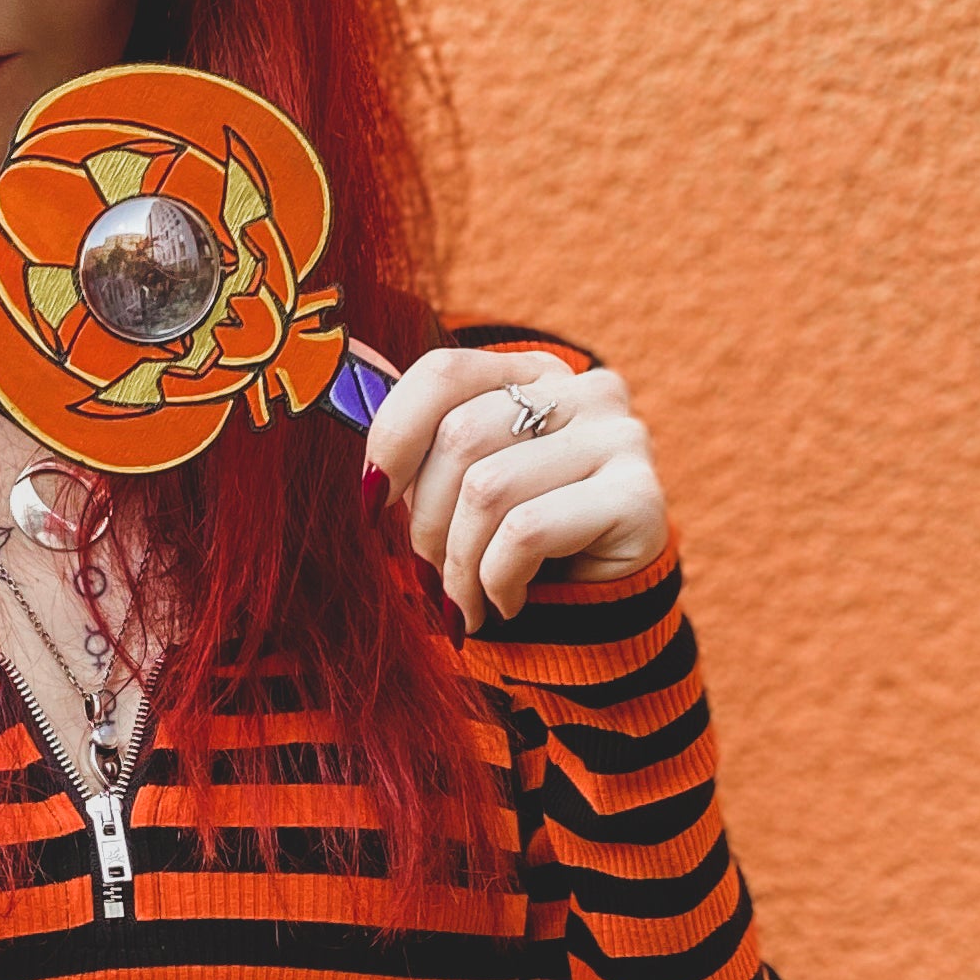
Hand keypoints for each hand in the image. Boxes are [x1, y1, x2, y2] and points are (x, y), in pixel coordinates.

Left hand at [363, 349, 667, 634]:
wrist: (600, 619)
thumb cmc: (515, 547)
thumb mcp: (459, 485)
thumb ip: (417, 435)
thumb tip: (340, 360)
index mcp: (535, 375)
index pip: (443, 372)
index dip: (392, 436)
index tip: (372, 501)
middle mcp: (586, 390)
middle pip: (459, 436)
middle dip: (425, 523)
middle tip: (430, 575)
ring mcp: (621, 437)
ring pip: (488, 489)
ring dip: (459, 565)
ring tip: (464, 602)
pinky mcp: (640, 496)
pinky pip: (527, 532)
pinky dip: (497, 580)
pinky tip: (507, 603)